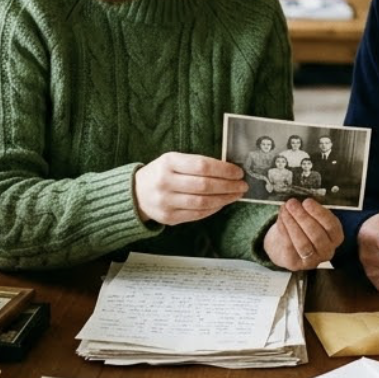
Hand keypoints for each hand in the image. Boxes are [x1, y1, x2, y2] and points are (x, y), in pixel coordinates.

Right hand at [131, 152, 247, 225]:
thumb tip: (228, 170)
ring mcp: (166, 202)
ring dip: (224, 199)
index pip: (202, 166)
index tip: (238, 172)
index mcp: (168, 163)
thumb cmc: (161, 173)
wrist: (136, 193)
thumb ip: (196, 163)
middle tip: (242, 185)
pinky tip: (222, 203)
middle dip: (228, 186)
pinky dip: (213, 209)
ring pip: (202, 202)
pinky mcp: (169, 217)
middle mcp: (165, 182)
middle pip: (204, 185)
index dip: (224, 170)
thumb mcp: (173, 160)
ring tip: (236, 195)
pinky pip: (197, 215)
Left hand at [263, 199, 343, 269]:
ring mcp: (312, 260)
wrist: (287, 246)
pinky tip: (281, 219)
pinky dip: (284, 230)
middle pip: (317, 236)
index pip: (331, 226)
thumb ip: (311, 210)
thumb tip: (302, 200)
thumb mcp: (312, 217)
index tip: (307, 202)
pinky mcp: (296, 264)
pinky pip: (289, 246)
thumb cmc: (303, 228)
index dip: (319, 213)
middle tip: (292, 204)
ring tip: (285, 210)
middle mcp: (327, 251)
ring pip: (303, 244)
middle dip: (303, 217)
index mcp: (335, 237)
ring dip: (292, 224)